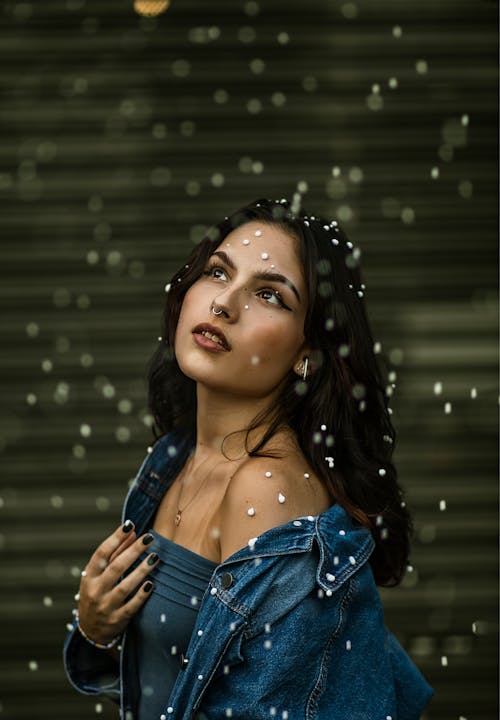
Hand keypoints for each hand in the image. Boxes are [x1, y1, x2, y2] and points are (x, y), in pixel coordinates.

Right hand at [77, 520, 158, 644]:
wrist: (90, 631)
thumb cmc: (97, 594)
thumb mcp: (99, 575)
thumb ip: (115, 553)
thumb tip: (132, 532)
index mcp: (89, 576)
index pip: (101, 554)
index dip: (115, 538)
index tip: (130, 525)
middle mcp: (95, 591)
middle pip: (115, 568)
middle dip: (133, 551)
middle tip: (149, 538)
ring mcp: (105, 607)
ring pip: (124, 587)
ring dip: (141, 571)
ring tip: (155, 557)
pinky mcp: (117, 620)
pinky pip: (131, 607)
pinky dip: (141, 595)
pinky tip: (151, 583)